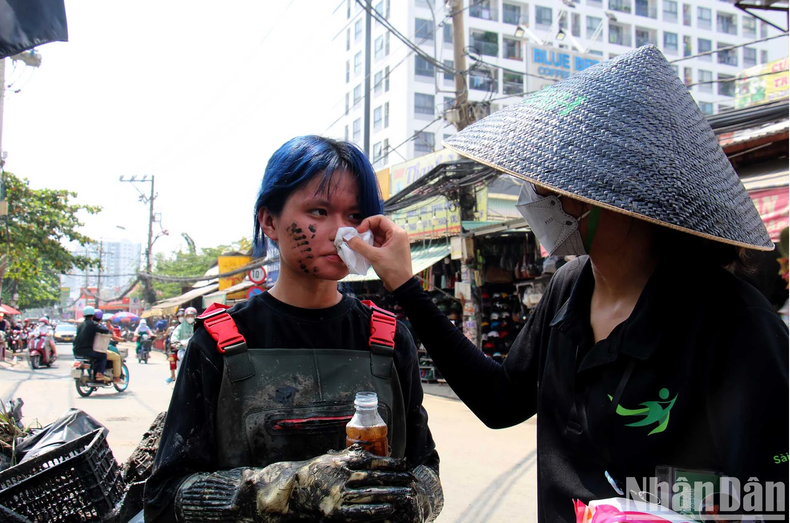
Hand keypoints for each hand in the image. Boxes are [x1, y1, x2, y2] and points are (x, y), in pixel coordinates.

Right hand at [244, 446, 415, 521]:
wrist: (290, 491)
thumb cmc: (314, 473)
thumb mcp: (331, 458)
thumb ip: (350, 456)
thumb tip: (373, 451)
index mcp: (342, 461)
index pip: (374, 460)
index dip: (393, 463)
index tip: (406, 465)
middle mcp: (341, 476)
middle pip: (376, 477)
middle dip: (397, 479)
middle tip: (413, 481)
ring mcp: (339, 495)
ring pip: (372, 494)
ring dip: (393, 494)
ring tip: (408, 494)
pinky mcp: (335, 512)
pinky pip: (361, 513)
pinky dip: (377, 510)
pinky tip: (390, 508)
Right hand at [346, 215, 412, 291]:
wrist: (401, 285)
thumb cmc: (392, 270)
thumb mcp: (374, 256)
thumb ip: (359, 245)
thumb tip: (348, 238)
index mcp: (397, 232)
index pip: (380, 219)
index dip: (367, 222)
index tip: (359, 231)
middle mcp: (397, 235)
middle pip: (378, 227)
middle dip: (366, 231)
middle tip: (356, 238)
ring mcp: (394, 243)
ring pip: (377, 236)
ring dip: (367, 239)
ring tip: (357, 245)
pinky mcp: (390, 251)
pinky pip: (378, 244)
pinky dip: (370, 245)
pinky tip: (362, 250)